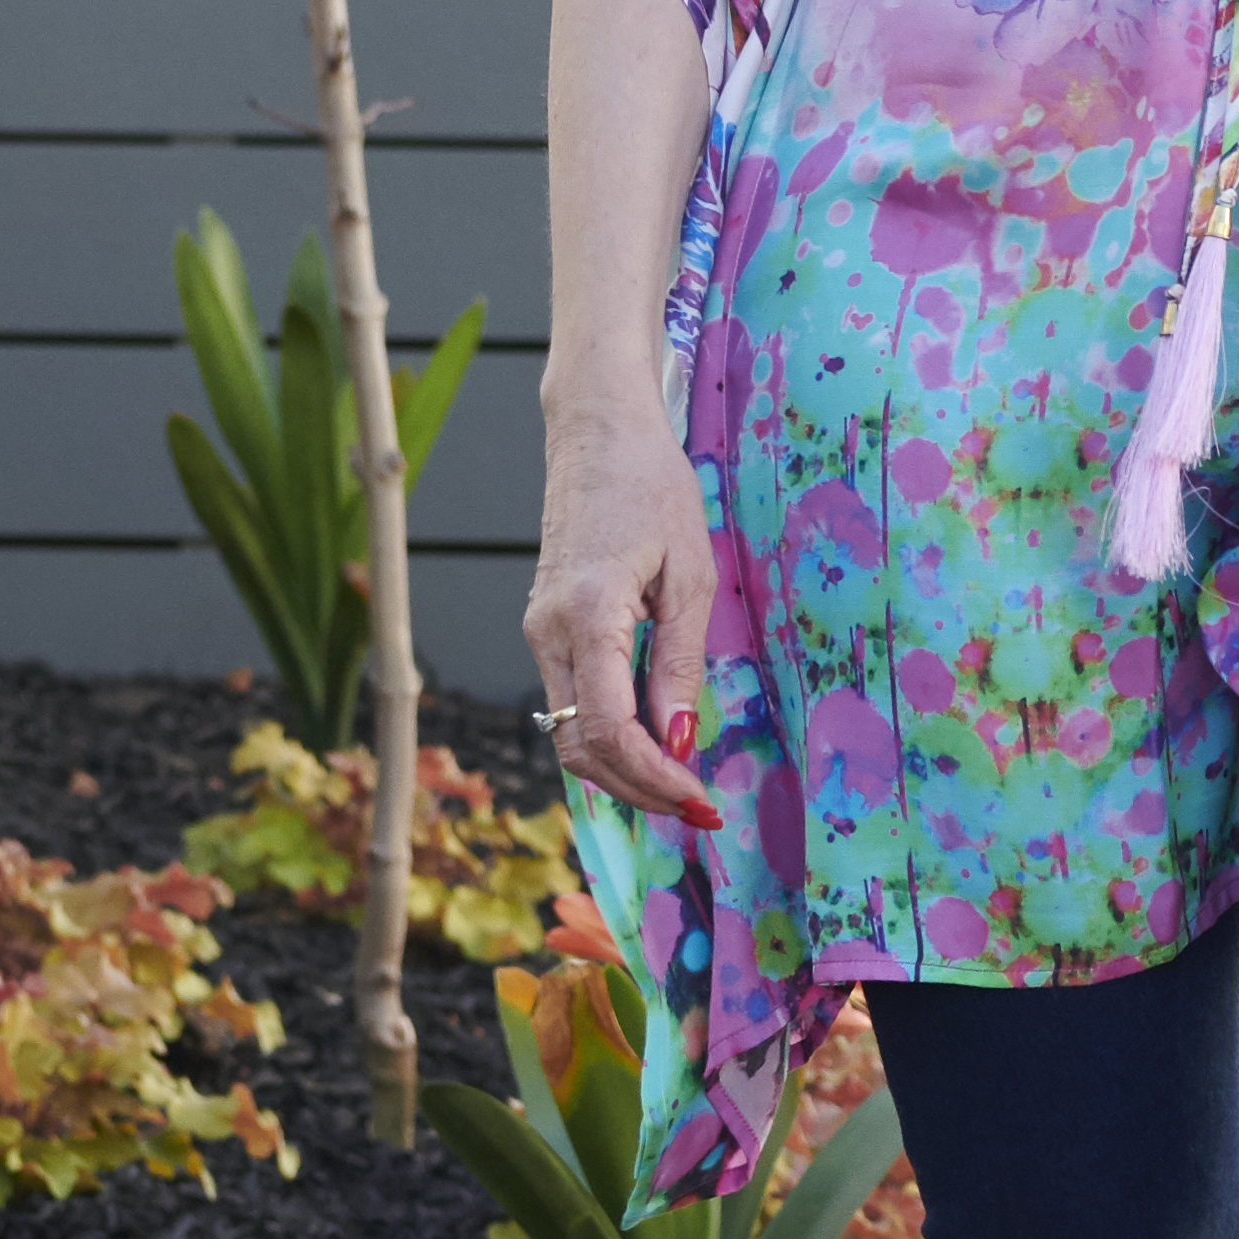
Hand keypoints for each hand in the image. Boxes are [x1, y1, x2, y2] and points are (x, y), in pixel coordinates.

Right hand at [520, 384, 728, 823]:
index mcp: (588, 614)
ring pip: (569, 732)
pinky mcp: (544, 629)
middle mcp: (548, 632)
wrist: (597, 431)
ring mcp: (539, 632)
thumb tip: (679, 739)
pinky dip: (608, 736)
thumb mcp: (690, 575)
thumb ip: (679, 663)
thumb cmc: (651, 486)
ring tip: (679, 783)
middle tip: (694, 807)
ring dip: (621, 769)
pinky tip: (653, 743)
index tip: (699, 799)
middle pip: (579, 747)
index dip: (655, 777)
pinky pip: (571, 702)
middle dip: (637, 789)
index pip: (611, 728)